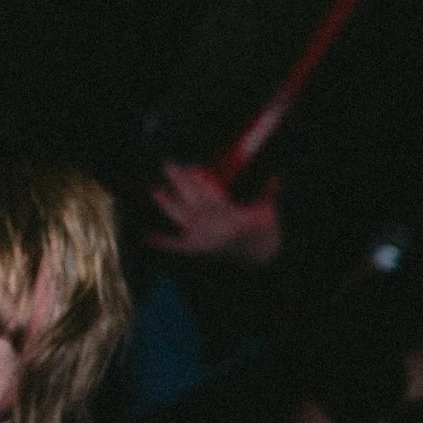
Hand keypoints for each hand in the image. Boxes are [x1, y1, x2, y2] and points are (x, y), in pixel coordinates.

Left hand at [149, 163, 280, 264]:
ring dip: (166, 202)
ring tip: (153, 189)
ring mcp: (202, 234)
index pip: (210, 190)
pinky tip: (146, 236)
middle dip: (179, 179)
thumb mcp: (267, 211)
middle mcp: (211, 221)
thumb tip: (275, 174)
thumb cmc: (264, 233)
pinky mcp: (196, 249)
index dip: (198, 178)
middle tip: (167, 163)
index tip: (191, 166)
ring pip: (179, 214)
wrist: (262, 259)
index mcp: (229, 211)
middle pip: (191, 195)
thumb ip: (269, 191)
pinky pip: (176, 246)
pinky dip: (162, 242)